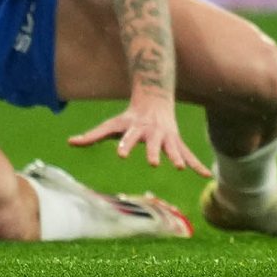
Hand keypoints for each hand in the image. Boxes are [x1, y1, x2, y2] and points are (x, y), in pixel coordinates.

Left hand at [68, 96, 209, 173]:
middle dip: (154, 152)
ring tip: (180, 168)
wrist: (155, 101)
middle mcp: (153, 133)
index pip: (129, 138)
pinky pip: (189, 155)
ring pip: (173, 148)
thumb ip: (92, 136)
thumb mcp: (111, 126)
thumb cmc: (129, 118)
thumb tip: (70, 142)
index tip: (120, 155)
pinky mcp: (177, 143)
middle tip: (153, 162)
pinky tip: (205, 174)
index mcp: (136, 129)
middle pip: (153, 144)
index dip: (125, 146)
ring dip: (178, 157)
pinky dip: (197, 164)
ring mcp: (167, 138)